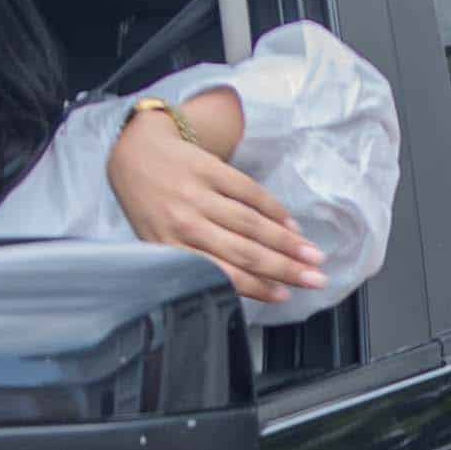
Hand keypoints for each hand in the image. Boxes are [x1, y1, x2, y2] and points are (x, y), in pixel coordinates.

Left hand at [109, 106, 320, 302]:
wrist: (135, 153)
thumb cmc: (149, 206)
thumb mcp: (158, 241)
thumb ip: (191, 263)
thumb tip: (240, 285)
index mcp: (168, 248)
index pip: (220, 274)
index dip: (257, 287)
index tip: (285, 296)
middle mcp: (183, 222)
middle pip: (243, 251)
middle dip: (284, 268)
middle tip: (315, 279)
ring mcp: (197, 194)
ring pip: (250, 223)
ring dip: (287, 242)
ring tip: (313, 256)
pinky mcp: (209, 168)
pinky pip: (249, 191)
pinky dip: (274, 209)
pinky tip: (292, 225)